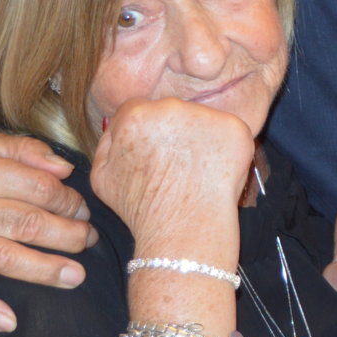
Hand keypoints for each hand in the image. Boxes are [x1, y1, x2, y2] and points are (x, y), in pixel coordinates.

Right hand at [0, 126, 89, 332]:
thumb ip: (26, 151)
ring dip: (44, 270)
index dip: (69, 200)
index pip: (39, 190)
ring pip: (4, 258)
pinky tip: (8, 322)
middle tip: (89, 239)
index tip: (82, 208)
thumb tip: (66, 170)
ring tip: (76, 276)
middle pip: (28, 225)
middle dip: (68, 234)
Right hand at [92, 99, 252, 265]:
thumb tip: (115, 125)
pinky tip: (216, 172)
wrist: (182, 230)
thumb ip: (106, 143)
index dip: (150, 135)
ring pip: (202, 120)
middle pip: (173, 112)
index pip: (141, 111)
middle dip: (175, 134)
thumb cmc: (142, 209)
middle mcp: (170, 106)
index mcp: (135, 114)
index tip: (157, 156)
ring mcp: (206, 115)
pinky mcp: (235, 128)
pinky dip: (227, 150)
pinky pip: (230, 132)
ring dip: (201, 139)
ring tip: (196, 172)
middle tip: (178, 166)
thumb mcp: (101, 176)